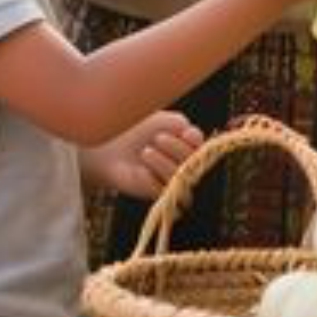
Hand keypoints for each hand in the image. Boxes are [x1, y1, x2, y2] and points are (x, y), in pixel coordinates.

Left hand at [85, 110, 203, 198]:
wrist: (113, 145)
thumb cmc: (139, 128)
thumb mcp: (163, 121)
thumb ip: (182, 125)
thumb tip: (194, 137)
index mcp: (189, 147)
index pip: (203, 147)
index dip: (195, 141)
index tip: (184, 133)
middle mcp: (185, 165)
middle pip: (194, 163)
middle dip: (177, 149)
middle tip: (158, 138)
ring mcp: (172, 181)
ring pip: (181, 179)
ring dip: (164, 164)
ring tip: (146, 152)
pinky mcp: (157, 195)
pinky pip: (162, 191)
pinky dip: (152, 179)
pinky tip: (140, 171)